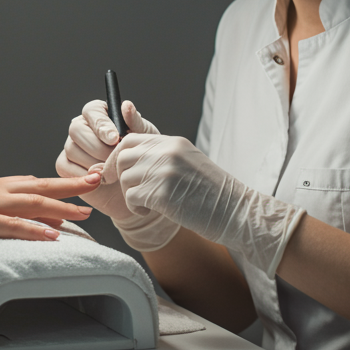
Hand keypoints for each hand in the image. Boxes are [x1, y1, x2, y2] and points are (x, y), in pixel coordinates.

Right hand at [0, 171, 98, 240]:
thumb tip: (3, 205)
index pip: (34, 183)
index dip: (60, 183)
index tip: (82, 181)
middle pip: (44, 186)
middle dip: (74, 185)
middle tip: (99, 180)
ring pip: (35, 203)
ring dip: (63, 207)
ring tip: (86, 212)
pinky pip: (12, 225)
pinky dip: (34, 229)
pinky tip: (52, 235)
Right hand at [56, 99, 178, 250]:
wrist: (132, 187)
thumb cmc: (137, 158)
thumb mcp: (142, 138)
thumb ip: (135, 122)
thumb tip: (126, 105)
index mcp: (100, 115)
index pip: (92, 111)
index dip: (101, 124)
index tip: (114, 139)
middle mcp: (82, 127)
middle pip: (76, 129)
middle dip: (97, 146)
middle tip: (114, 159)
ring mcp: (71, 146)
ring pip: (72, 149)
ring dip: (93, 162)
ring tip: (112, 171)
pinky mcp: (65, 165)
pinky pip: (65, 166)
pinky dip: (83, 175)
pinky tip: (100, 179)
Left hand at [104, 133, 304, 276]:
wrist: (234, 211)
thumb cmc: (212, 193)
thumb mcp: (187, 162)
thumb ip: (162, 156)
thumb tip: (130, 159)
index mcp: (173, 142)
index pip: (130, 139)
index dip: (117, 155)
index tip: (114, 170)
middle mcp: (167, 152)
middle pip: (122, 157)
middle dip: (119, 175)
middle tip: (130, 191)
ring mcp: (164, 171)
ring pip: (125, 179)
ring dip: (131, 194)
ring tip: (149, 203)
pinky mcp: (162, 193)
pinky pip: (131, 198)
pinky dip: (136, 208)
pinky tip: (152, 211)